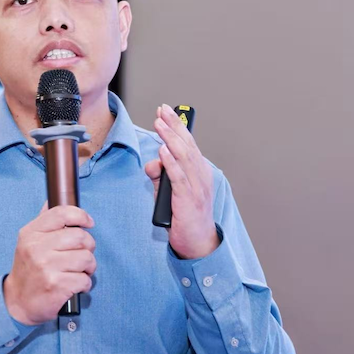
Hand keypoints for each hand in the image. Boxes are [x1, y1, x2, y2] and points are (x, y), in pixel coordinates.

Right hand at [3, 203, 96, 325]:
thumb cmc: (28, 270)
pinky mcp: (56, 285)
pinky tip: (74, 285)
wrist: (18, 302)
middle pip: (80, 237)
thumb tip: (52, 199)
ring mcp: (46, 267)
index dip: (80, 215)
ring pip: (86, 258)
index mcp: (31, 233)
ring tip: (78, 271)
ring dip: (88, 267)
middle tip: (82, 255)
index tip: (88, 223)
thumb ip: (43, 221)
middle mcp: (37, 248)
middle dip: (88, 247)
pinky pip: (85, 279)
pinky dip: (84, 284)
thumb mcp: (28, 242)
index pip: (61, 213)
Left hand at [144, 104, 220, 258]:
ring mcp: (196, 188)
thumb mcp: (170, 192)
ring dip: (170, 139)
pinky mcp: (188, 201)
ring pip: (183, 158)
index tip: (165, 111)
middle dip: (173, 126)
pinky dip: (170, 163)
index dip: (177, 126)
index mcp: (199, 172)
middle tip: (161, 110)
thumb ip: (161, 176)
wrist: (198, 243)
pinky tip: (162, 151)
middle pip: (186, 145)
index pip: (188, 143)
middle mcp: (201, 176)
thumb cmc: (185, 216)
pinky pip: (179, 178)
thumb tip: (152, 162)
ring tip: (159, 124)